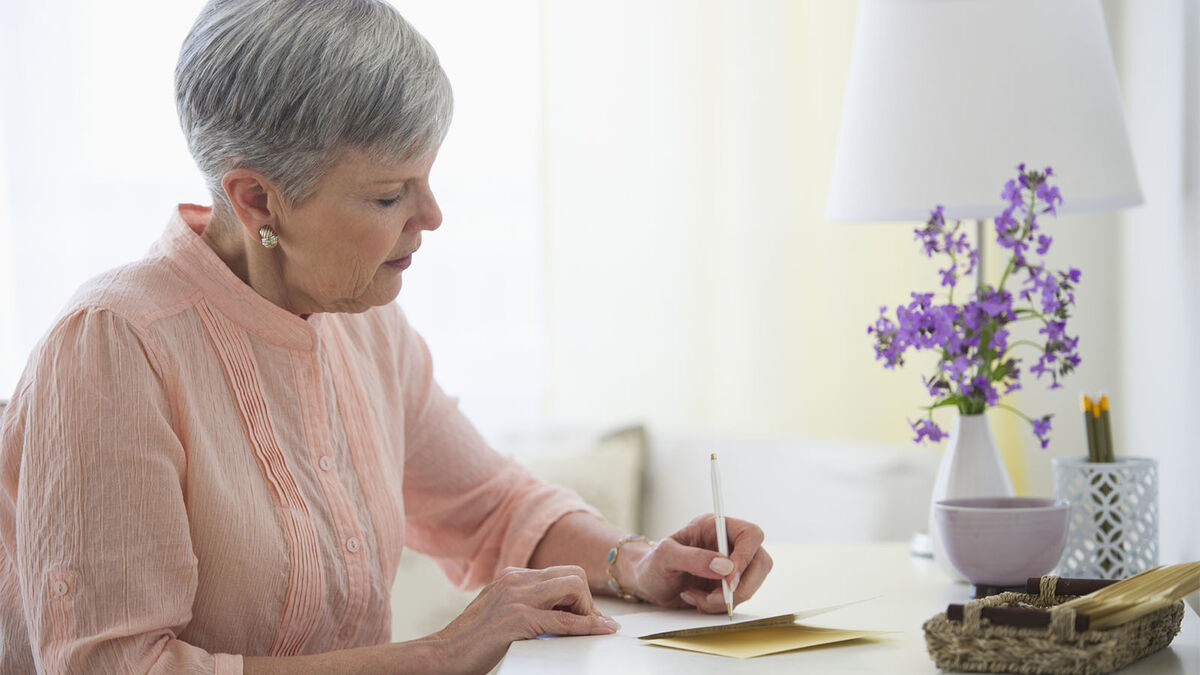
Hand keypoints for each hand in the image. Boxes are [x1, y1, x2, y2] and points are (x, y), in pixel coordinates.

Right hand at [431, 565, 618, 673]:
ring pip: (573, 589)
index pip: (561, 572)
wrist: (443, 654)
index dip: (578, 596)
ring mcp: (517, 597)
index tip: (585, 616)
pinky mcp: (518, 619)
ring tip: (590, 629)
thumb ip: (523, 603)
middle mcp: (516, 580)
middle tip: (588, 624)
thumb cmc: (470, 640)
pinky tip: (599, 631)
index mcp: (512, 576)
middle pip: (573, 574)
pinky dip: (587, 626)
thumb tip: (556, 612)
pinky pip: (564, 620)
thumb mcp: (499, 610)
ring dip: (589, 611)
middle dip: (587, 600)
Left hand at [629, 514, 771, 612]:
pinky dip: (719, 607)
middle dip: (741, 586)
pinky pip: (738, 600)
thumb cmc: (652, 563)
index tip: (729, 578)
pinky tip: (696, 600)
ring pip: (751, 585)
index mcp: (715, 527)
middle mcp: (728, 545)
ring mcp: (732, 567)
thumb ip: (693, 557)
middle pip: (760, 562)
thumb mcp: (665, 556)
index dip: (746, 556)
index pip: (750, 535)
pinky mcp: (729, 586)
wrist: (647, 583)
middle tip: (714, 596)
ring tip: (696, 597)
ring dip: (726, 599)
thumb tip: (725, 567)